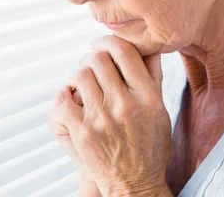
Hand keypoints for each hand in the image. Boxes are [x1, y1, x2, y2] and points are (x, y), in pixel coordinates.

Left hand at [54, 35, 172, 196]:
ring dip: (77, 76)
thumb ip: (153, 76)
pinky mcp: (83, 132)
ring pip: (79, 76)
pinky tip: (70, 99)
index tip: (99, 44)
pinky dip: (63, 95)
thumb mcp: (160, 111)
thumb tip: (149, 46)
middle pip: (98, 59)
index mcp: (148, 97)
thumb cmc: (149, 148)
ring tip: (80, 85)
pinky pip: (63, 99)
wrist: (135, 185)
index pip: (124, 52)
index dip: (107, 41)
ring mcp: (102, 119)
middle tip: (89, 66)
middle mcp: (126, 105)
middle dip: (90, 58)